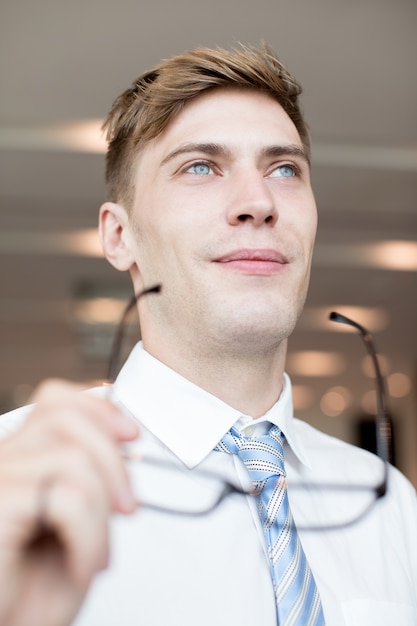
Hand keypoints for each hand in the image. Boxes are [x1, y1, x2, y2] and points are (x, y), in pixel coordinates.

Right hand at [0, 379, 138, 625]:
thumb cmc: (29, 593)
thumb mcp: (75, 526)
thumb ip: (92, 480)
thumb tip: (125, 443)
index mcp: (18, 459)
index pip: (54, 401)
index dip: (98, 407)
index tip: (132, 434)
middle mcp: (1, 461)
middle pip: (65, 416)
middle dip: (113, 460)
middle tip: (128, 508)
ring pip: (73, 458)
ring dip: (102, 513)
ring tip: (97, 554)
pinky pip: (66, 498)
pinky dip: (90, 537)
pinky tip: (82, 567)